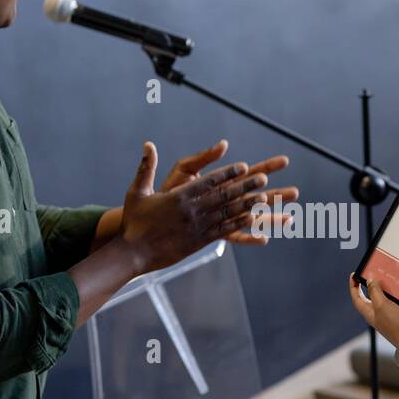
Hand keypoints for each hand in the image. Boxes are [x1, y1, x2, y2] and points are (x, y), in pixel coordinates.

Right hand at [120, 142, 269, 274]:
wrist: (133, 253)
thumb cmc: (133, 222)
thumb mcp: (137, 191)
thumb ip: (146, 167)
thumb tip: (148, 145)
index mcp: (178, 197)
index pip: (208, 182)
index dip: (227, 173)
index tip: (243, 166)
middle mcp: (191, 212)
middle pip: (223, 196)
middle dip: (245, 186)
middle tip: (263, 178)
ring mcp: (197, 227)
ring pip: (227, 213)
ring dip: (247, 204)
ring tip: (264, 197)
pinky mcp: (199, 242)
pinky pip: (223, 231)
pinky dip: (238, 223)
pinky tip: (252, 219)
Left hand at [160, 140, 299, 244]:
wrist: (152, 214)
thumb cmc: (167, 189)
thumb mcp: (185, 168)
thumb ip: (204, 157)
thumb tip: (224, 144)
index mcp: (222, 182)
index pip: (250, 172)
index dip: (268, 166)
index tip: (285, 160)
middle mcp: (226, 200)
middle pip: (257, 196)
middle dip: (277, 194)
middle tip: (296, 192)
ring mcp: (222, 216)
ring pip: (252, 217)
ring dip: (271, 218)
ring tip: (290, 219)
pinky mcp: (213, 231)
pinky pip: (235, 235)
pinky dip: (249, 238)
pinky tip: (264, 239)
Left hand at [347, 274, 398, 346]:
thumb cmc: (394, 324)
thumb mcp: (382, 305)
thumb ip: (375, 292)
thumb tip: (369, 281)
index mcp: (368, 313)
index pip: (356, 298)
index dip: (353, 287)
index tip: (353, 275)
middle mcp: (376, 315)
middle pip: (368, 298)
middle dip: (368, 286)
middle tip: (370, 275)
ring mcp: (387, 316)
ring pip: (381, 299)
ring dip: (382, 289)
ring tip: (385, 279)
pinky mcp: (397, 316)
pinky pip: (392, 302)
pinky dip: (393, 295)